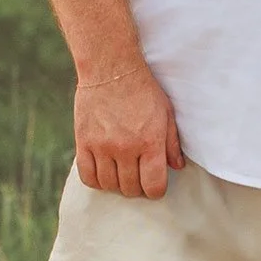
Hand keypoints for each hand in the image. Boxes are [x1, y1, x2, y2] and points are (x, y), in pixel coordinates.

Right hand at [74, 65, 184, 197]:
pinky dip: (96, 180)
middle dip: (138, 188)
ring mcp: (102, 146)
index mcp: (150, 142)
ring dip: (117, 185)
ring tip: (122, 173)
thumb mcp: (166, 113)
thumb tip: (177, 167)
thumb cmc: (143, 90)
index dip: (156, 191)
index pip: (154, 186)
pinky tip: (104, 172)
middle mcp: (126, 148)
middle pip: (131, 189)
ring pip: (109, 185)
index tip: (155, 184)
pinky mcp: (84, 142)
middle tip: (139, 177)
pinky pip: (87, 176)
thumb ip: (172, 143)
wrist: (111, 69)